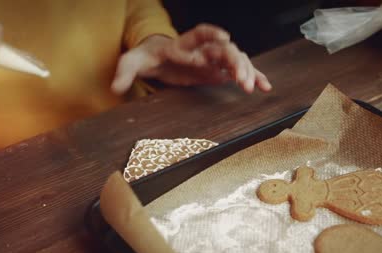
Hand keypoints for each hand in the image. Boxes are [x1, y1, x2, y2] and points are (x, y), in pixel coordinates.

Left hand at [111, 24, 271, 94]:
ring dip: (247, 72)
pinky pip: (238, 72)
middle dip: (235, 63)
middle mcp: (202, 48)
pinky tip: (266, 86)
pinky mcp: (218, 70)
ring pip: (235, 61)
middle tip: (242, 80)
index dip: (213, 34)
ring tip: (254, 88)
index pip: (199, 34)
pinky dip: (253, 77)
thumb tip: (115, 87)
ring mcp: (213, 59)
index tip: (224, 38)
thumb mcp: (133, 62)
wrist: (158, 57)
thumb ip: (125, 72)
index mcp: (182, 43)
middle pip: (224, 50)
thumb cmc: (147, 57)